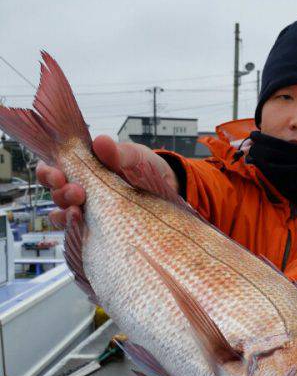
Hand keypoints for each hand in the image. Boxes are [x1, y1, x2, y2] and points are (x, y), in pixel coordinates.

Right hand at [36, 136, 178, 227]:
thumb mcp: (136, 157)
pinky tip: (83, 226)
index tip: (58, 173)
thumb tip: (101, 142)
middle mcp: (80, 190)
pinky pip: (78, 234)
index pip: (53, 168)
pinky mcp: (97, 230)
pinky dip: (76, 230)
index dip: (47, 172)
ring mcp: (88, 211)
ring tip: (79, 210)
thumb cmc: (147, 170)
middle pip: (54, 193)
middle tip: (76, 192)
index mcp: (83, 168)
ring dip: (66, 212)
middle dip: (59, 192)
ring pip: (63, 214)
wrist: (168, 193)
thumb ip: (119, 153)